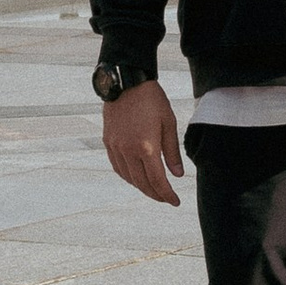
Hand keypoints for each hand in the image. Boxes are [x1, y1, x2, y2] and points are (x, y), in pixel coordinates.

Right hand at [101, 79, 183, 204]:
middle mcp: (128, 151)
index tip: (175, 202)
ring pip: (129, 178)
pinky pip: (118, 168)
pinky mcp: (108, 142)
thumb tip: (177, 174)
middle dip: (155, 194)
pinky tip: (136, 177)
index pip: (157, 181)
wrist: (126, 82)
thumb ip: (172, 151)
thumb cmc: (151, 99)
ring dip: (142, 187)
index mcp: (146, 147)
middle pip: (142, 183)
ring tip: (154, 189)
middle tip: (166, 198)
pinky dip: (128, 177)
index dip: (167, 195)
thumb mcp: (169, 123)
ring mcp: (116, 147)